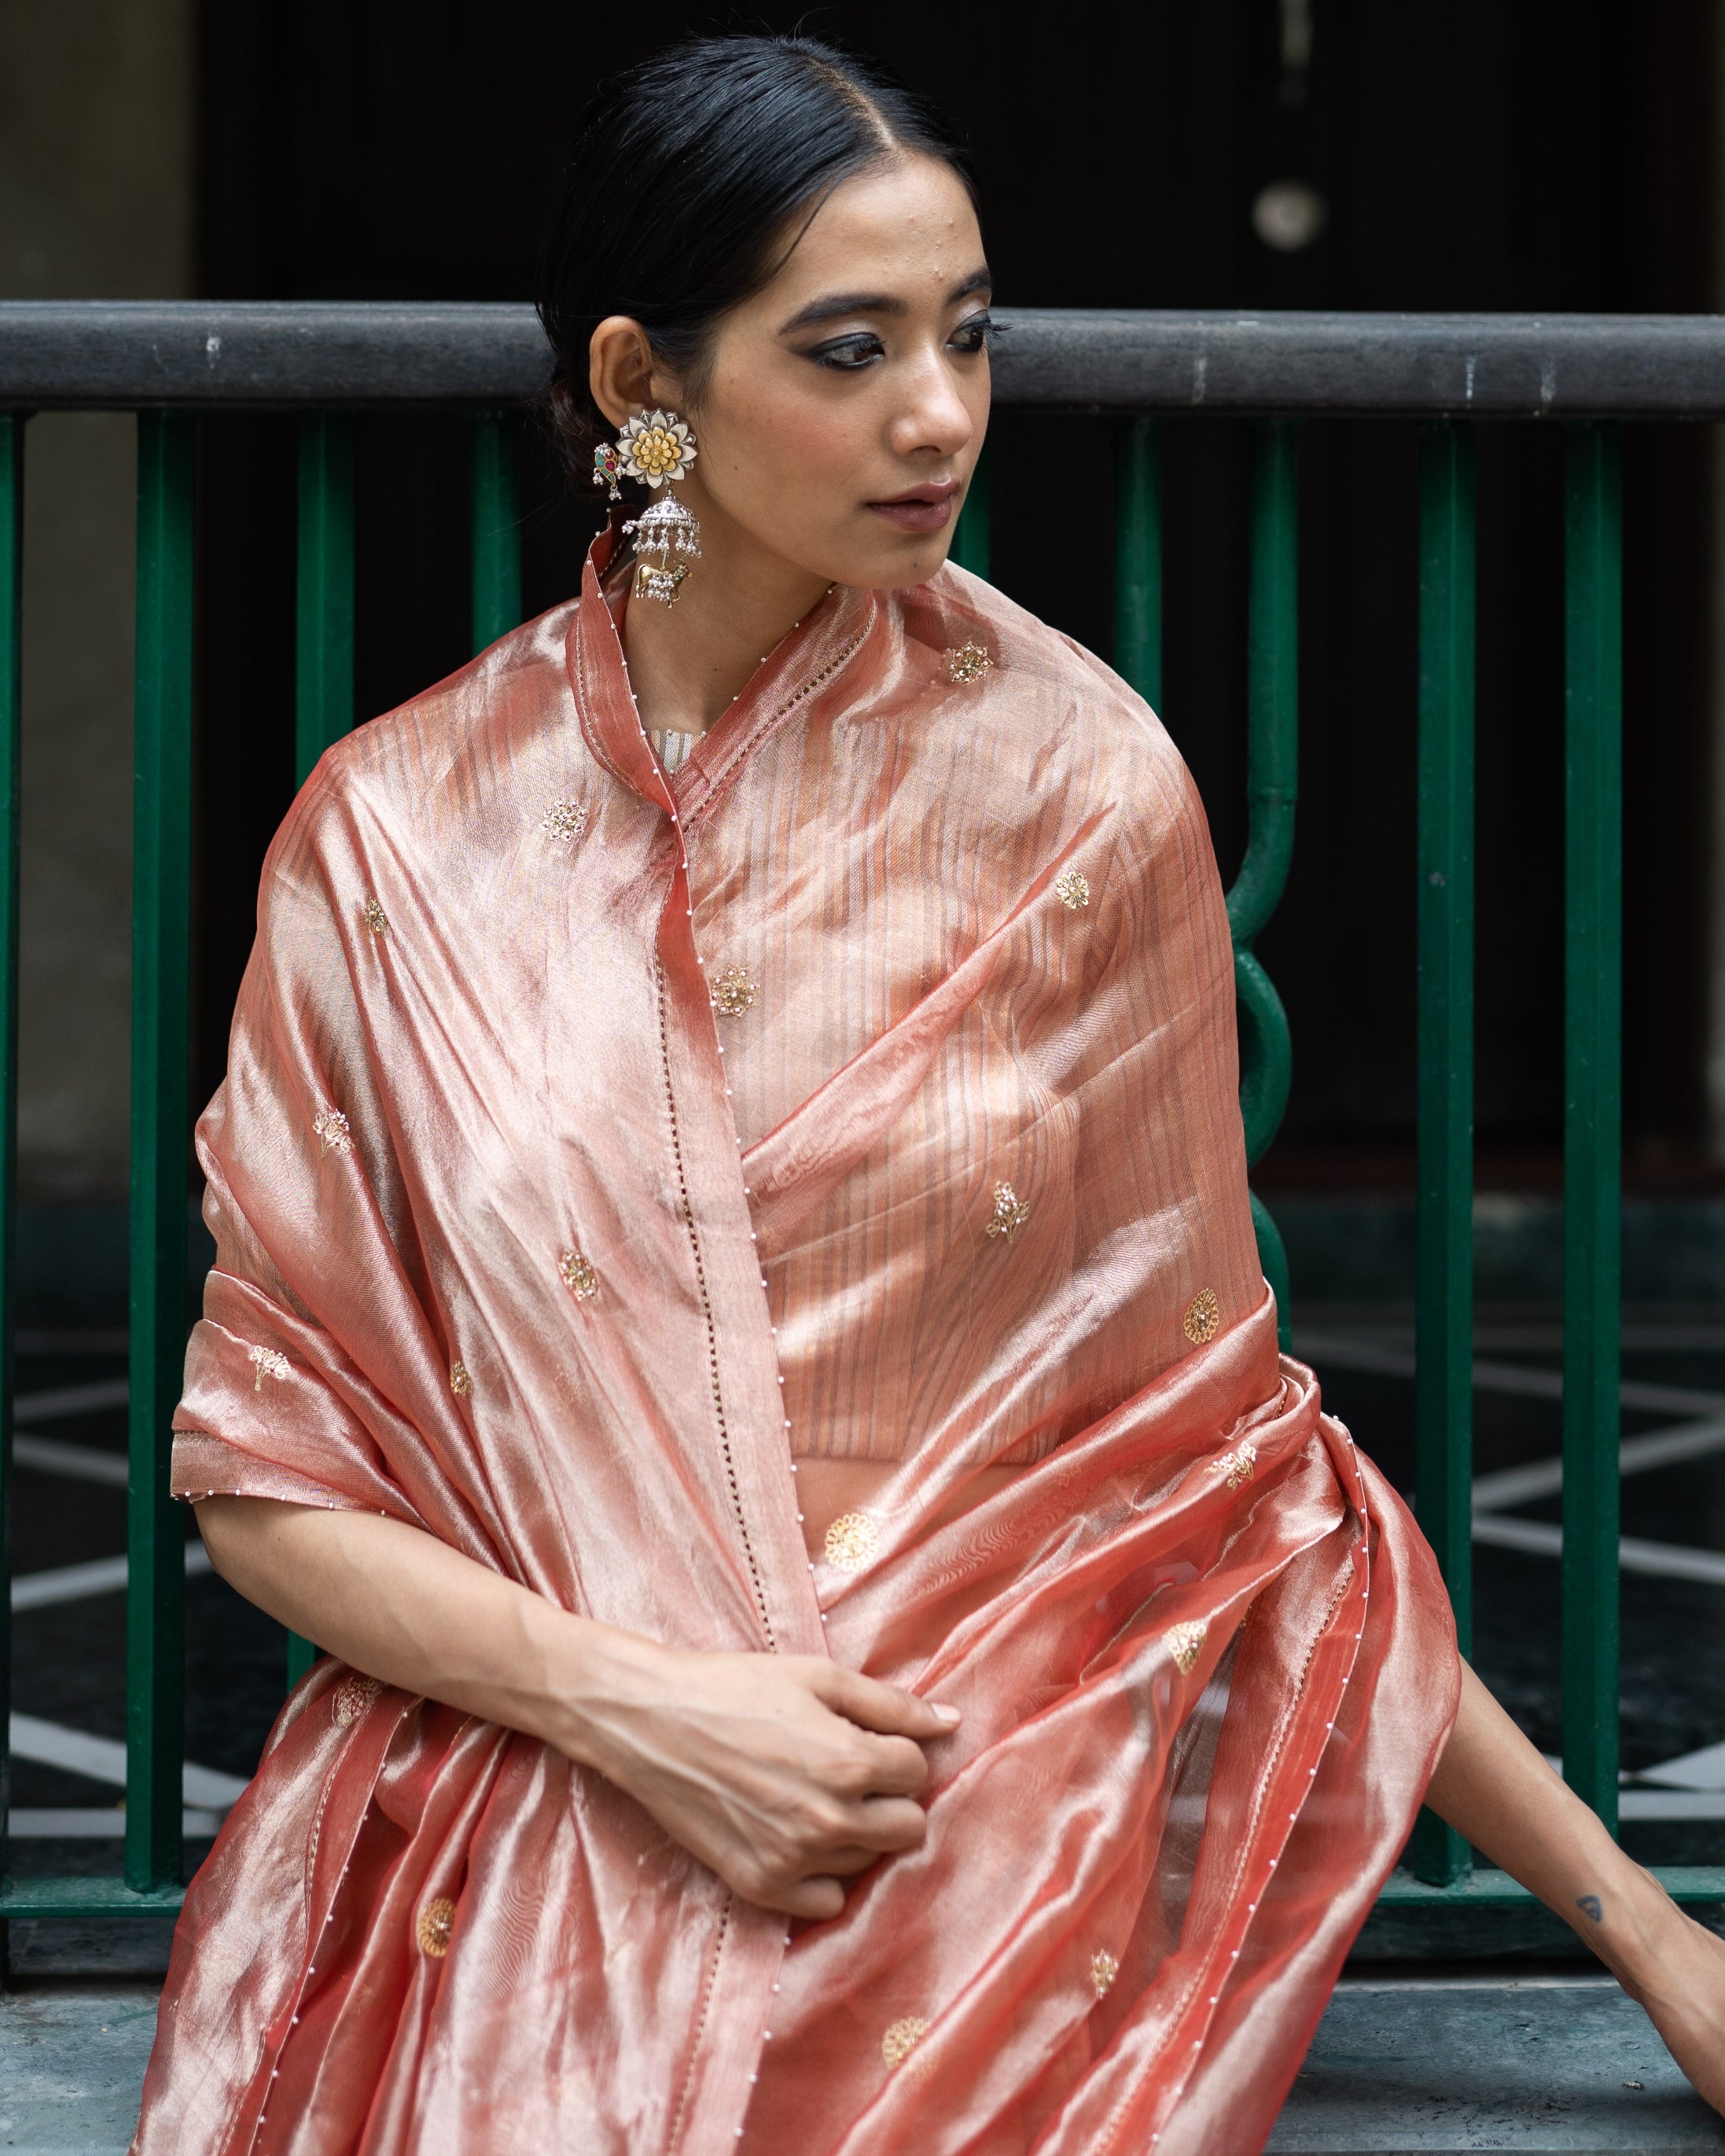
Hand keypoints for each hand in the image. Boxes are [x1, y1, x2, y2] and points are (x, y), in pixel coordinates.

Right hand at [561, 1633, 960, 1919]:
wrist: (654, 1722)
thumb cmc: (737, 1687)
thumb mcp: (818, 1676)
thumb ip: (892, 1705)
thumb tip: (954, 1724)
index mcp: (849, 1762)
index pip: (918, 1771)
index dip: (897, 1750)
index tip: (865, 1738)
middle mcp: (829, 1820)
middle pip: (909, 1827)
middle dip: (891, 1798)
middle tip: (850, 1772)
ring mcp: (795, 1860)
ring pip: (868, 1862)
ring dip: (856, 1832)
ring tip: (812, 1794)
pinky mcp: (762, 1887)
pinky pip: (827, 1904)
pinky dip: (822, 1875)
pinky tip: (797, 1835)